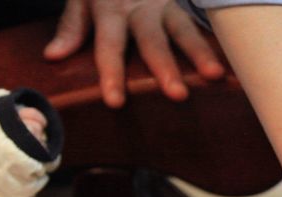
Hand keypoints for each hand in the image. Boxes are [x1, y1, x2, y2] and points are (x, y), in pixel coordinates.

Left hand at [44, 0, 225, 108]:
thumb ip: (71, 27)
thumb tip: (53, 56)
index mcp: (109, 9)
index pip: (109, 46)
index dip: (112, 73)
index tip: (117, 102)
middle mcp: (139, 9)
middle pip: (152, 41)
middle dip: (165, 68)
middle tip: (177, 95)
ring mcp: (164, 5)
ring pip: (183, 30)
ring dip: (199, 53)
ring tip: (215, 75)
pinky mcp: (181, 4)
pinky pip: (197, 24)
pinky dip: (213, 44)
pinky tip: (228, 65)